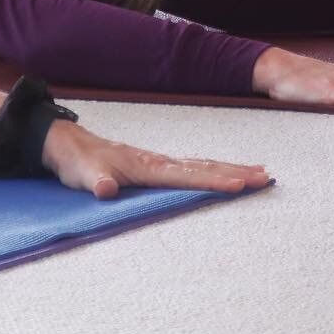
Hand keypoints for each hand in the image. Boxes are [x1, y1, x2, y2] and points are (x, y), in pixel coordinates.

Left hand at [40, 120, 268, 197]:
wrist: (67, 145)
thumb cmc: (76, 162)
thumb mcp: (80, 173)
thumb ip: (94, 180)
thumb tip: (105, 188)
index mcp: (144, 165)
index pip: (184, 175)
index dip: (211, 181)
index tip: (239, 184)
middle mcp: (156, 161)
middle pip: (202, 166)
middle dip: (234, 171)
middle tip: (266, 177)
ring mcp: (157, 162)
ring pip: (201, 165)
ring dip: (230, 168)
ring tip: (259, 172)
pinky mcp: (155, 166)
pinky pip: (191, 168)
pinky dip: (213, 169)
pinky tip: (225, 173)